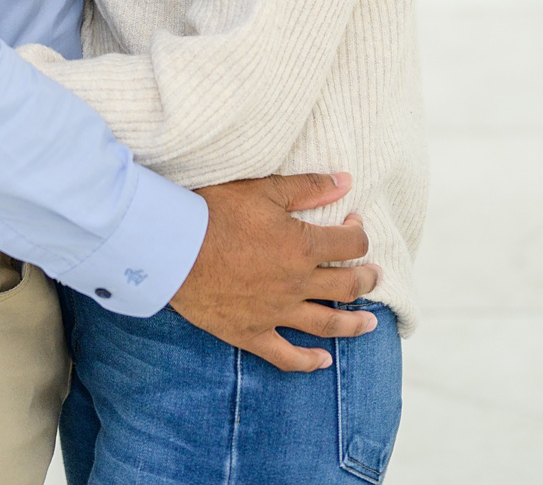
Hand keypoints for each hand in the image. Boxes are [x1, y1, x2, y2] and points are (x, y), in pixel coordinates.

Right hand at [171, 173, 382, 371]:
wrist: (169, 245)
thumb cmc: (212, 211)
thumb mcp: (260, 190)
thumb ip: (306, 187)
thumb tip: (346, 180)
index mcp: (302, 247)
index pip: (350, 245)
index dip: (358, 234)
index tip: (353, 226)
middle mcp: (297, 284)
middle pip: (347, 286)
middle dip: (366, 278)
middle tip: (373, 275)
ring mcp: (276, 312)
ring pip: (327, 324)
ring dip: (354, 324)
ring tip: (370, 323)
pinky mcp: (251, 332)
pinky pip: (287, 355)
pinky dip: (308, 362)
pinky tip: (323, 361)